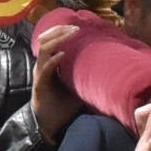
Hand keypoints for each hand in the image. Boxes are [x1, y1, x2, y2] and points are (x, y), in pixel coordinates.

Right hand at [29, 20, 85, 142]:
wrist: (50, 125)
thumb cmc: (64, 106)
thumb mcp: (77, 86)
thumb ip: (86, 75)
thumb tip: (109, 68)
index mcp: (50, 63)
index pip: (51, 39)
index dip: (61, 30)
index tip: (77, 25)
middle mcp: (43, 65)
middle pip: (45, 39)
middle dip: (59, 30)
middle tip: (75, 27)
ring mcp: (40, 74)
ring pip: (44, 49)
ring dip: (57, 39)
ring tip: (70, 34)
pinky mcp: (40, 85)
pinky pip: (45, 68)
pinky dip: (53, 60)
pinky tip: (62, 54)